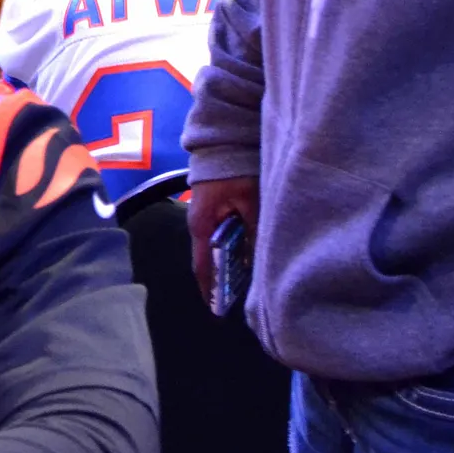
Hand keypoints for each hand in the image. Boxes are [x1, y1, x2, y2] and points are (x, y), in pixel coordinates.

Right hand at [187, 176, 259, 305]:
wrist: (222, 143)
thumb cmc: (233, 172)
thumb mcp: (250, 201)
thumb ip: (253, 229)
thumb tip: (256, 259)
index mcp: (202, 226)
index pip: (203, 265)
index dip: (209, 288)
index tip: (215, 309)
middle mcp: (198, 226)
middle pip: (208, 261)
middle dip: (220, 280)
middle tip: (234, 300)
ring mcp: (202, 219)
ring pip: (214, 250)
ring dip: (226, 264)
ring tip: (241, 281)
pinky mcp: (211, 212)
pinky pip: (218, 238)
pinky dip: (229, 249)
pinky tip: (243, 255)